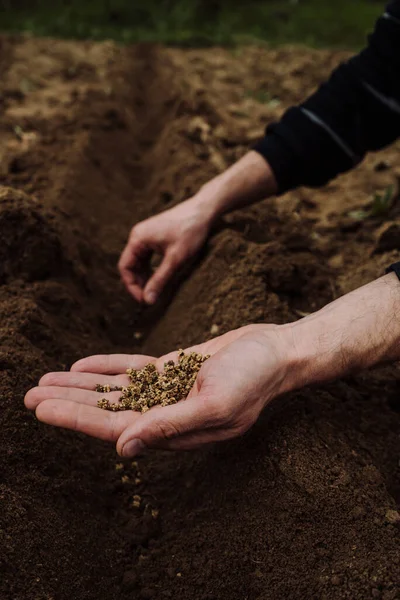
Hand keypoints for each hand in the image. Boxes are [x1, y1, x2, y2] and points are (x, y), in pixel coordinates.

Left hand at [25, 325, 292, 455]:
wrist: (277, 351)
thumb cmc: (254, 378)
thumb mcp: (216, 403)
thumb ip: (171, 425)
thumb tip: (123, 447)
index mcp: (174, 429)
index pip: (114, 427)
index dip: (76, 418)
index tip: (42, 408)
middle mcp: (166, 413)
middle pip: (107, 410)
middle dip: (69, 404)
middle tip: (29, 396)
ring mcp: (168, 390)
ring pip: (115, 390)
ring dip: (80, 386)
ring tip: (45, 380)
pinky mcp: (173, 369)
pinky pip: (132, 370)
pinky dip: (107, 368)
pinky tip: (82, 366)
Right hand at [118, 197, 212, 304]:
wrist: (204, 210)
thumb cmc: (190, 231)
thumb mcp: (175, 259)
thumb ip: (160, 280)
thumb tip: (148, 300)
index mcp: (138, 238)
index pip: (125, 267)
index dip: (132, 286)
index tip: (144, 300)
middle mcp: (138, 236)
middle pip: (131, 265)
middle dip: (138, 283)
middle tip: (150, 299)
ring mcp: (147, 235)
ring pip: (139, 262)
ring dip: (145, 277)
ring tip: (155, 292)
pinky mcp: (156, 236)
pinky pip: (148, 257)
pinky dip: (152, 269)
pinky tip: (160, 279)